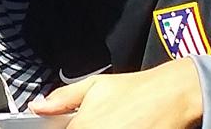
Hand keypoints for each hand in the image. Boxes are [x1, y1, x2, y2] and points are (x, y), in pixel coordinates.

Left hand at [30, 59, 202, 127]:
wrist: (173, 96)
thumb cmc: (138, 89)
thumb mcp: (95, 85)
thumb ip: (62, 99)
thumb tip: (38, 107)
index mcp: (81, 127)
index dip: (62, 128)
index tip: (70, 123)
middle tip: (100, 120)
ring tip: (113, 123)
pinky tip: (123, 128)